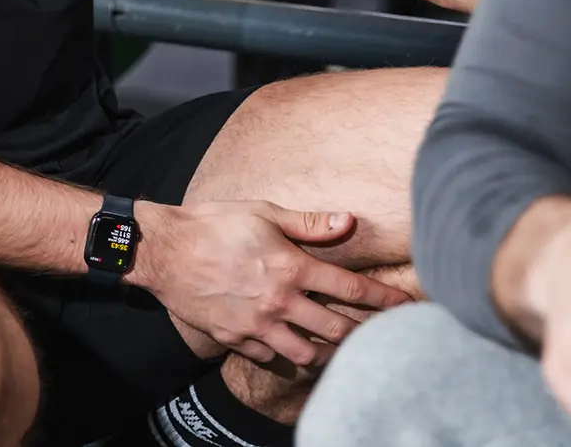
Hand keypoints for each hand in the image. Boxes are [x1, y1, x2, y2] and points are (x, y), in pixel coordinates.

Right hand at [131, 201, 412, 367]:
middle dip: (364, 333)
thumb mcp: (264, 212)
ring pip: (307, 353)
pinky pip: (272, 357)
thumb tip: (349, 221)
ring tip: (341, 347)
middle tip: (380, 334)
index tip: (406, 306)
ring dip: (329, 352)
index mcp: (292, 267)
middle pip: (336, 328)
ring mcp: (258, 325)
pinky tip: (296, 349)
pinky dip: (288, 356)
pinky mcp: (236, 338)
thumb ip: (310, 223)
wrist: (165, 251)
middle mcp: (280, 301)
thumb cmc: (215, 223)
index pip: (351, 288)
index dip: (384, 299)